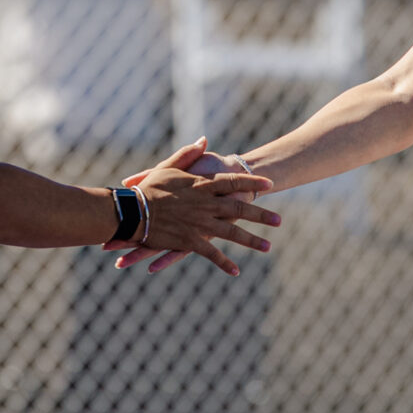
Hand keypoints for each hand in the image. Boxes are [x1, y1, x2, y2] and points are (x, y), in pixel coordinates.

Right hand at [113, 137, 277, 277]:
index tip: (270, 185)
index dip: (252, 183)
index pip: (234, 182)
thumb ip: (188, 154)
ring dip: (251, 240)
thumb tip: (204, 141)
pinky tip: (236, 271)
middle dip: (261, 216)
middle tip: (279, 221)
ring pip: (232, 233)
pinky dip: (224, 263)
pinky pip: (212, 254)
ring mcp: (200, 224)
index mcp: (201, 185)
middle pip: (240, 209)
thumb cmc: (148, 188)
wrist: (133, 212)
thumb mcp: (168, 167)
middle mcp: (206, 204)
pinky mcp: (191, 241)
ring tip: (268, 246)